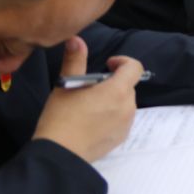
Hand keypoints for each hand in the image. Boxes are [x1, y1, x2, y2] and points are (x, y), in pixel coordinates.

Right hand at [33, 39, 138, 162]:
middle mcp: (128, 106)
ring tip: (88, 107)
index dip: (122, 62)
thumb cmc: (61, 117)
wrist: (59, 154)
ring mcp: (127, 123)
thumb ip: (75, 61)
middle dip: (112, 83)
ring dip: (112, 100)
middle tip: (89, 89)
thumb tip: (76, 40)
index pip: (134, 67)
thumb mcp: (65, 86)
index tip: (107, 64)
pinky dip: (112, 116)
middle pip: (127, 86)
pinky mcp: (122, 138)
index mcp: (118, 90)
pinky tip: (92, 122)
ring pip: (125, 103)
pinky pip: (122, 119)